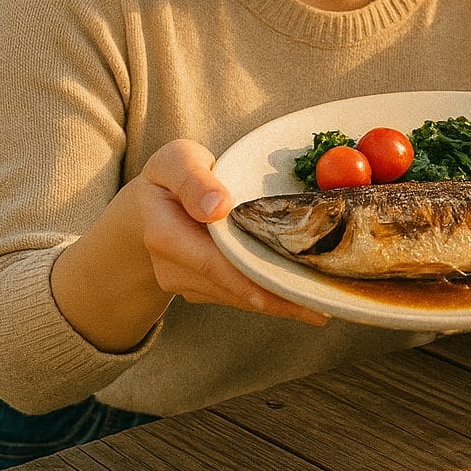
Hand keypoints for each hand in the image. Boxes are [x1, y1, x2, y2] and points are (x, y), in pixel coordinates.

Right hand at [130, 139, 330, 325]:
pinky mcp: (200, 289)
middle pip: (230, 287)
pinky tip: (300, 297)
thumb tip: (218, 207)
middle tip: (320, 309)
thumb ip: (193, 178)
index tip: (284, 290)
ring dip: (277, 303)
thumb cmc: (171, 175)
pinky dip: (268, 296)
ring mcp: (185, 283)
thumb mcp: (176, 160)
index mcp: (165, 234)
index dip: (248, 279)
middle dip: (275, 300)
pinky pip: (237, 295)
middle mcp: (172, 268)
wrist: (149, 206)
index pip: (211, 262)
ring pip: (237, 297)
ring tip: (321, 306)